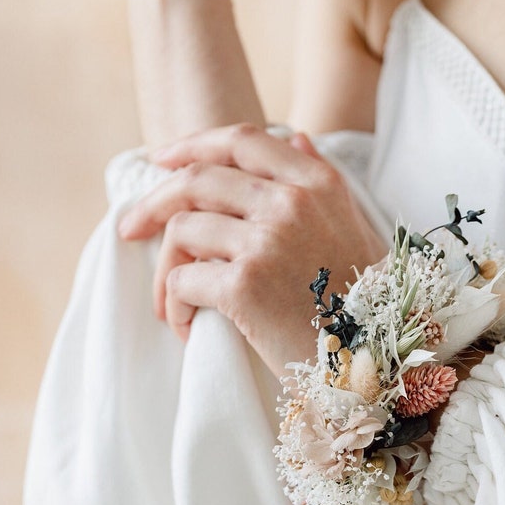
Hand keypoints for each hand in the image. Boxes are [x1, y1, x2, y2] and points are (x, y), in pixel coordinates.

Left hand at [118, 124, 384, 377]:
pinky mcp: (245, 286)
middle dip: (152, 204)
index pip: (241, 140)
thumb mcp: (354, 230)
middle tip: (130, 230)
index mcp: (316, 184)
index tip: (162, 160)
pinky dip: (175, 308)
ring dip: (166, 270)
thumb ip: (321, 181)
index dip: (193, 145)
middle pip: (197, 180)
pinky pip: (183, 282)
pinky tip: (188, 329)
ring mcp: (266, 241)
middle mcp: (290, 203)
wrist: (374, 365)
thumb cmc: (366, 305)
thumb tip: (295, 139)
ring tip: (174, 304)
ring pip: (182, 231)